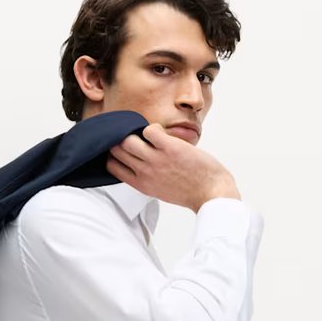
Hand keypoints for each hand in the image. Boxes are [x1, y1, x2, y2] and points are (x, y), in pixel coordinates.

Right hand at [105, 122, 239, 210]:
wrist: (209, 193)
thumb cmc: (188, 191)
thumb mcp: (159, 190)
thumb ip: (146, 178)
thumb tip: (140, 161)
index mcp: (140, 184)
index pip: (112, 166)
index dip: (114, 154)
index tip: (123, 148)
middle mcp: (144, 172)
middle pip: (117, 150)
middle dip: (122, 140)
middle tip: (135, 136)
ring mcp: (156, 160)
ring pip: (128, 140)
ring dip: (135, 132)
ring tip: (148, 135)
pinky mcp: (170, 148)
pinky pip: (150, 130)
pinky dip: (153, 128)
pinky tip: (161, 133)